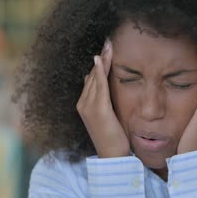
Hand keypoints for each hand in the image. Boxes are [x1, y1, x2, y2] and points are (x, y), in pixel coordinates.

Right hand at [76, 39, 129, 157]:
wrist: (112, 156)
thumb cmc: (113, 138)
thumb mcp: (107, 116)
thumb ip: (102, 100)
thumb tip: (97, 82)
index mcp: (84, 105)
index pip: (91, 78)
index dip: (99, 63)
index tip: (106, 48)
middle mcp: (83, 104)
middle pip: (92, 75)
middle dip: (101, 58)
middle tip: (108, 40)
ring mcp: (88, 107)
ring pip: (95, 77)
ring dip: (102, 60)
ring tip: (108, 45)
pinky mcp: (98, 110)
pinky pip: (99, 86)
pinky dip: (99, 72)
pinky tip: (101, 60)